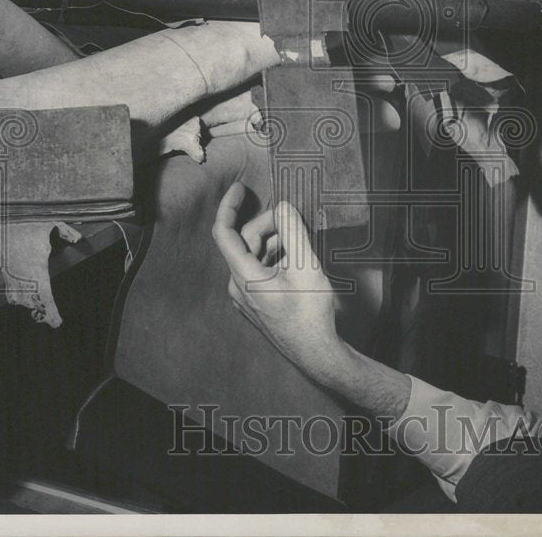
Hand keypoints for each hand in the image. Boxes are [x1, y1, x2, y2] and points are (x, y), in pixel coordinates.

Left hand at [212, 182, 346, 379]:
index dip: (228, 206)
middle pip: (245, 242)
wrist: (316, 353)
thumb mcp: (306, 266)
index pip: (224, 232)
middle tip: (292, 217)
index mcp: (243, 276)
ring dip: (273, 241)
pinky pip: (258, 271)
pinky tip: (295, 257)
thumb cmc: (310, 312)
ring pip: (253, 256)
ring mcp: (245, 298)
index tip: (240, 188)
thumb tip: (283, 207)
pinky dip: (273, 257)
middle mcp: (237, 286)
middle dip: (267, 224)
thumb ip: (293, 231)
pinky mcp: (255, 304)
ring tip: (298, 237)